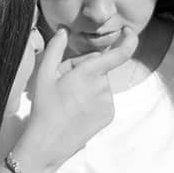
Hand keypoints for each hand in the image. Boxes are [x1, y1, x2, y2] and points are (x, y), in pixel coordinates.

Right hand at [16, 27, 140, 170]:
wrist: (48, 142)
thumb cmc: (44, 106)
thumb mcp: (44, 75)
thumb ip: (55, 49)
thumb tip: (64, 30)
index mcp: (89, 74)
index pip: (119, 54)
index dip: (129, 40)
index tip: (128, 31)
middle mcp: (103, 87)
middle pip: (99, 68)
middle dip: (84, 70)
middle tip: (64, 84)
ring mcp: (108, 102)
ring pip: (100, 84)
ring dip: (88, 86)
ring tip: (68, 100)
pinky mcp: (109, 115)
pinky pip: (103, 99)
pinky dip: (93, 100)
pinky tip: (77, 110)